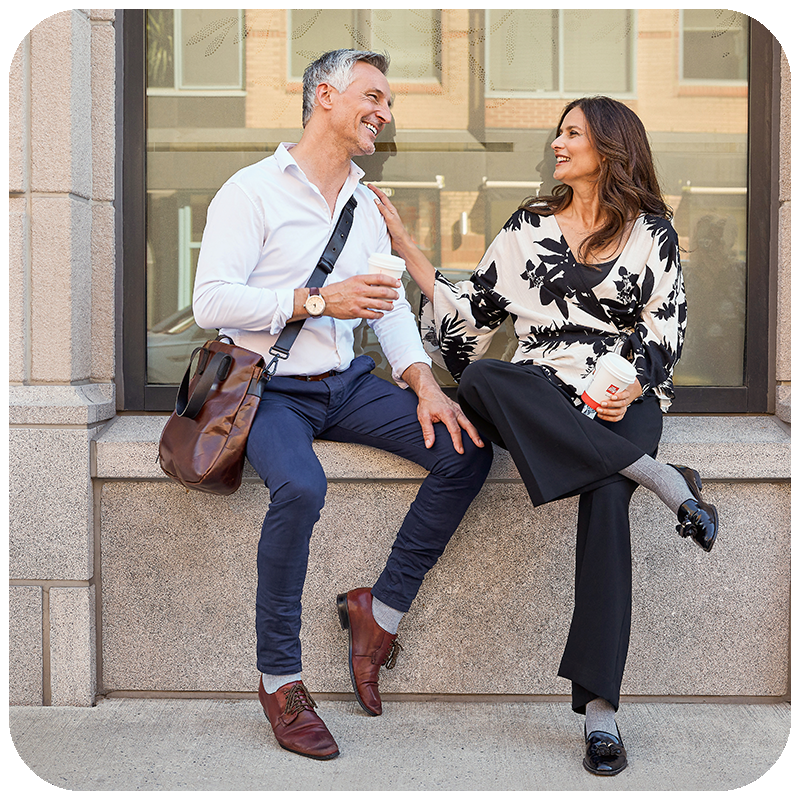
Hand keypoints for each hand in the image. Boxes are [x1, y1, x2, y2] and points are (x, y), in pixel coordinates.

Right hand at [316, 274, 399, 320]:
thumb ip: (364, 282)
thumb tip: (378, 284)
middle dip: (393, 295)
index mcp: (359, 280)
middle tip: (396, 296)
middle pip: (384, 292)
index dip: (392, 281)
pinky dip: (379, 315)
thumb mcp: (352, 280)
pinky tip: (381, 314)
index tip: (397, 284)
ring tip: (391, 306)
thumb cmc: (337, 290)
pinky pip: (372, 315)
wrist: (325, 300)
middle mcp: (360, 290)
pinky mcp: (356, 312)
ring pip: (380, 304)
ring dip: (389, 306)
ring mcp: (358, 302)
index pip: (381, 279)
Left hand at [367, 184, 435, 301]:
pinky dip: (381, 206)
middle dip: (376, 190)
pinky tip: (375, 201)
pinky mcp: (393, 222)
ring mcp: (394, 218)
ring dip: (378, 194)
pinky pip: (386, 212)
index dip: (377, 196)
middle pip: (385, 199)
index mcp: (392, 216)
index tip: (370, 190)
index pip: (384, 203)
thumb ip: (382, 228)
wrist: (406, 248)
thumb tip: (375, 228)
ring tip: (371, 188)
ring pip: (385, 203)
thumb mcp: (387, 233)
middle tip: (369, 184)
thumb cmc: (397, 242)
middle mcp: (394, 215)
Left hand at [402, 363, 483, 453]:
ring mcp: (459, 409)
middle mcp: (455, 411)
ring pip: (470, 421)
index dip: (458, 441)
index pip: (455, 430)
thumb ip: (427, 431)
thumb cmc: (427, 403)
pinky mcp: (459, 409)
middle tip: (480, 445)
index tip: (460, 450)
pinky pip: (468, 418)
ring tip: (480, 441)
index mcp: (447, 413)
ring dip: (476, 431)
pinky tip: (474, 431)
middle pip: (468, 425)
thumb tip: (429, 444)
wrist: (429, 391)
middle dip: (475, 436)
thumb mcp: (423, 417)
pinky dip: (473, 425)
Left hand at [596, 379, 642, 421]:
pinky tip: (601, 415)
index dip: (619, 396)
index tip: (612, 396)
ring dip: (608, 412)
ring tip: (599, 410)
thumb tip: (596, 372)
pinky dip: (608, 418)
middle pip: (621, 404)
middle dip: (610, 405)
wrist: (628, 392)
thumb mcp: (617, 379)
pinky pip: (616, 418)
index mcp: (626, 392)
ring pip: (618, 412)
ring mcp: (623, 408)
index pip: (625, 395)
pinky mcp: (620, 413)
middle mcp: (625, 401)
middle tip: (602, 403)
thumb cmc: (621, 386)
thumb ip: (608, 376)